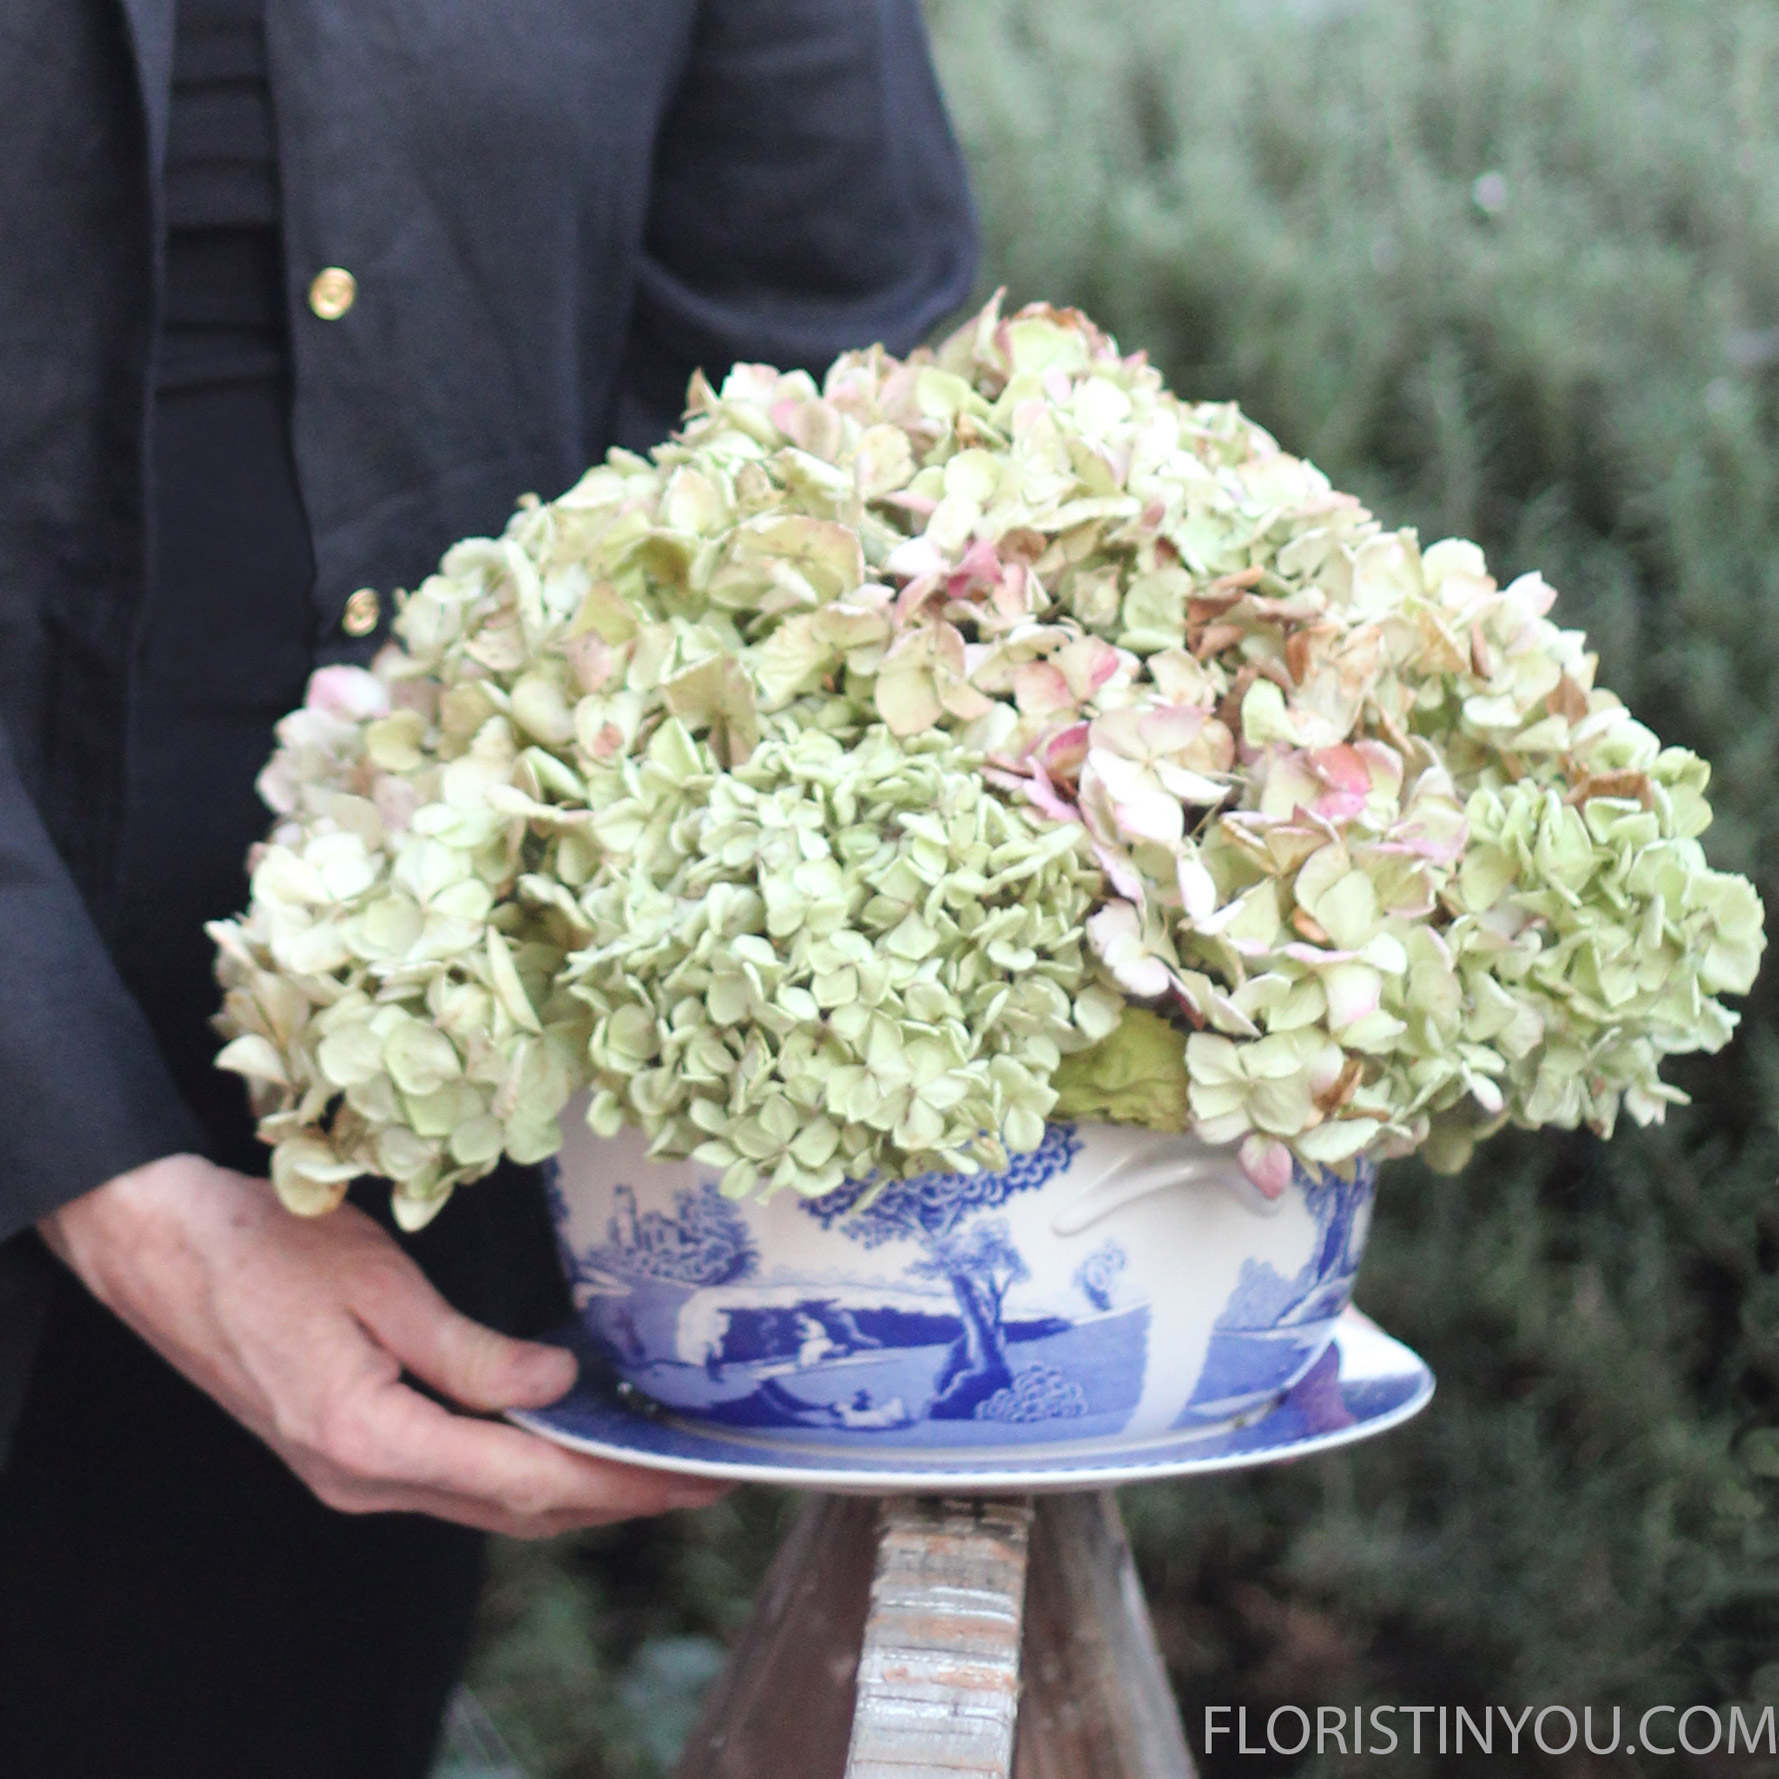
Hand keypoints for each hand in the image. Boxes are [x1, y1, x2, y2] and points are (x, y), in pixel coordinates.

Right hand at [37, 1154, 727, 1536]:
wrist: (157, 1249)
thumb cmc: (264, 1247)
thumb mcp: (380, 1285)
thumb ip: (471, 1352)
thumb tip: (559, 1392)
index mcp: (371, 1437)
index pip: (528, 1479)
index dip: (619, 1482)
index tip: (691, 1476)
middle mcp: (360, 1477)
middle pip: (517, 1509)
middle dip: (615, 1500)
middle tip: (699, 1481)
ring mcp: (348, 1474)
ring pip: (486, 1504)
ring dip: (574, 1495)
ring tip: (651, 1469)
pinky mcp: (343, 1452)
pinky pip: (453, 1480)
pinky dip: (521, 1475)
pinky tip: (564, 1449)